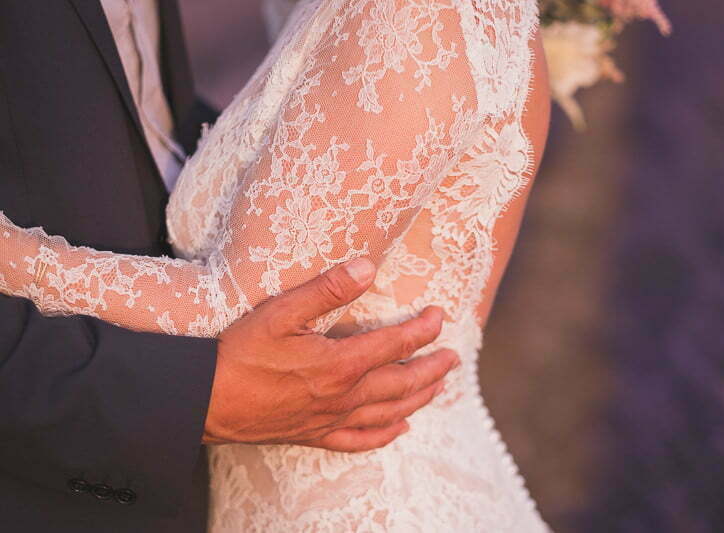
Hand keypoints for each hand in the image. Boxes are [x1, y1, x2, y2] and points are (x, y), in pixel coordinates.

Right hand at [203, 258, 458, 451]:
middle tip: (452, 357)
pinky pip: (360, 440)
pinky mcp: (314, 434)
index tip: (439, 315)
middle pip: (402, 383)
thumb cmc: (240, 354)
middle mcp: (343, 396)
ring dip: (418, 399)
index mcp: (340, 363)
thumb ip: (326, 290)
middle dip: (432, 369)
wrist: (206, 401)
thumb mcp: (281, 312)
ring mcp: (330, 419)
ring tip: (438, 387)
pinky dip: (385, 435)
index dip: (423, 329)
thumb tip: (367, 267)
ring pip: (389, 413)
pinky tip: (399, 428)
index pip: (396, 344)